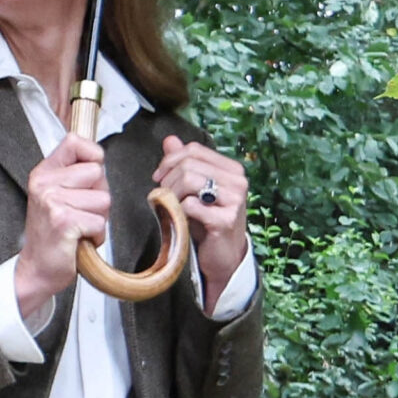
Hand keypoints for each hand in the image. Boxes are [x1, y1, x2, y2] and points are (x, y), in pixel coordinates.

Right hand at [15, 133, 109, 319]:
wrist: (37, 269)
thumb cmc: (53, 234)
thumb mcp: (57, 195)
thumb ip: (75, 175)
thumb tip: (99, 160)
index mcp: (43, 172)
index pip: (74, 141)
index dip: (92, 156)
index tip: (88, 178)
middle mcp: (44, 183)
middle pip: (97, 173)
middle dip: (99, 196)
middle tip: (80, 212)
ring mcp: (52, 201)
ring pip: (103, 199)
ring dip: (98, 218)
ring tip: (79, 227)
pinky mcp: (63, 221)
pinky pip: (99, 222)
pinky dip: (96, 235)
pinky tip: (79, 240)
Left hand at [152, 135, 247, 310]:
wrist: (224, 258)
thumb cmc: (207, 223)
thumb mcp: (195, 191)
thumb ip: (183, 163)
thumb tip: (170, 140)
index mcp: (232, 169)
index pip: (194, 150)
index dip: (170, 160)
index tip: (158, 177)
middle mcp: (238, 181)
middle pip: (189, 164)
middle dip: (168, 180)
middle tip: (162, 196)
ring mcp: (234, 200)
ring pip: (189, 180)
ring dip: (171, 195)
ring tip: (169, 207)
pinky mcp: (226, 219)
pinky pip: (190, 205)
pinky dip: (178, 212)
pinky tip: (179, 220)